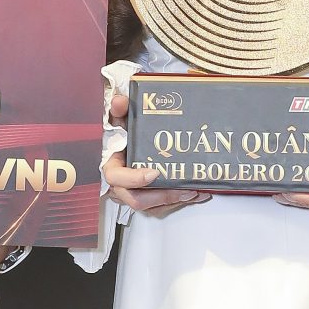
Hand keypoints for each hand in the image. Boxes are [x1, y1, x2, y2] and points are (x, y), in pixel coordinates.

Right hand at [104, 85, 208, 219]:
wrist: (131, 143)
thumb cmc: (126, 135)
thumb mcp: (123, 120)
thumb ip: (121, 110)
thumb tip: (120, 101)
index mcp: (113, 166)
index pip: (117, 178)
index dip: (134, 179)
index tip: (154, 173)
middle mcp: (122, 185)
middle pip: (136, 199)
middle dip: (161, 196)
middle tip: (182, 188)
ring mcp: (135, 193)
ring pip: (152, 206)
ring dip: (174, 200)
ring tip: (194, 191)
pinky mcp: (148, 198)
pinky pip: (161, 205)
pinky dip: (179, 200)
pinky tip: (195, 193)